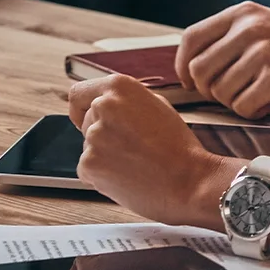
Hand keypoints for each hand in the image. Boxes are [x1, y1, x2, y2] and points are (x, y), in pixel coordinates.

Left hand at [68, 74, 235, 227]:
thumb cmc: (179, 148)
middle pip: (85, 121)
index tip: (85, 118)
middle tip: (129, 148)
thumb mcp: (157, 105)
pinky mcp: (90, 163)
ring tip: (134, 164)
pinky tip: (127, 177)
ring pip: (88, 147)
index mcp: (119, 87)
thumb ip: (126, 101)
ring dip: (104, 156)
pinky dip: (101, 176)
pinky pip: (87, 170)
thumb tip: (105, 104)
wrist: (190, 182)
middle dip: (102, 134)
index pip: (78, 93)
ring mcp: (94, 135)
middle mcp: (102, 106)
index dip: (82, 108)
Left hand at [174, 2, 269, 117]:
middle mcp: (248, 28)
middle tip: (233, 95)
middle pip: (199, 70)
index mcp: (243, 13)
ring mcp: (262, 52)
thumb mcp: (266, 28)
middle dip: (210, 91)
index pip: (191, 38)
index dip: (183, 65)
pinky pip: (241, 106)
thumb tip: (192, 66)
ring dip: (235, 103)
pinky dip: (252, 112)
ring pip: (219, 91)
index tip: (190, 82)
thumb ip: (232, 38)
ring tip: (259, 97)